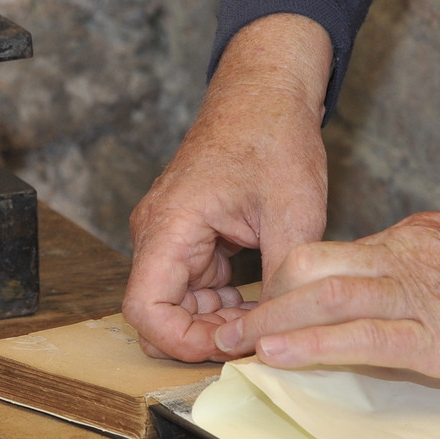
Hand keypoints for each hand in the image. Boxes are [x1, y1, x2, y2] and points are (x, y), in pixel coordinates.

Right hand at [123, 15, 332, 361]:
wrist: (266, 90)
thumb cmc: (274, 135)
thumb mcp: (294, 212)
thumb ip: (283, 278)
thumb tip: (282, 330)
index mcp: (169, 225)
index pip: (145, 310)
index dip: (182, 343)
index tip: (232, 348)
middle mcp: (157, 233)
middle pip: (158, 314)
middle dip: (205, 337)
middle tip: (258, 340)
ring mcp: (170, 235)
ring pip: (178, 304)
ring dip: (218, 321)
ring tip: (268, 319)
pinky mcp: (188, 236)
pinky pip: (193, 287)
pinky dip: (224, 302)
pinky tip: (263, 299)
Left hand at [211, 212, 439, 384]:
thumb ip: (434, 277)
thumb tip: (396, 302)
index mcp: (418, 242)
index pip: (335, 255)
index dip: (287, 283)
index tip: (256, 307)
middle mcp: (410, 259)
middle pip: (315, 265)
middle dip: (265, 299)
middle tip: (225, 329)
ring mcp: (424, 296)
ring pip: (328, 296)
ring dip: (273, 322)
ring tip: (232, 344)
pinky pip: (365, 337)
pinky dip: (314, 346)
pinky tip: (278, 354)